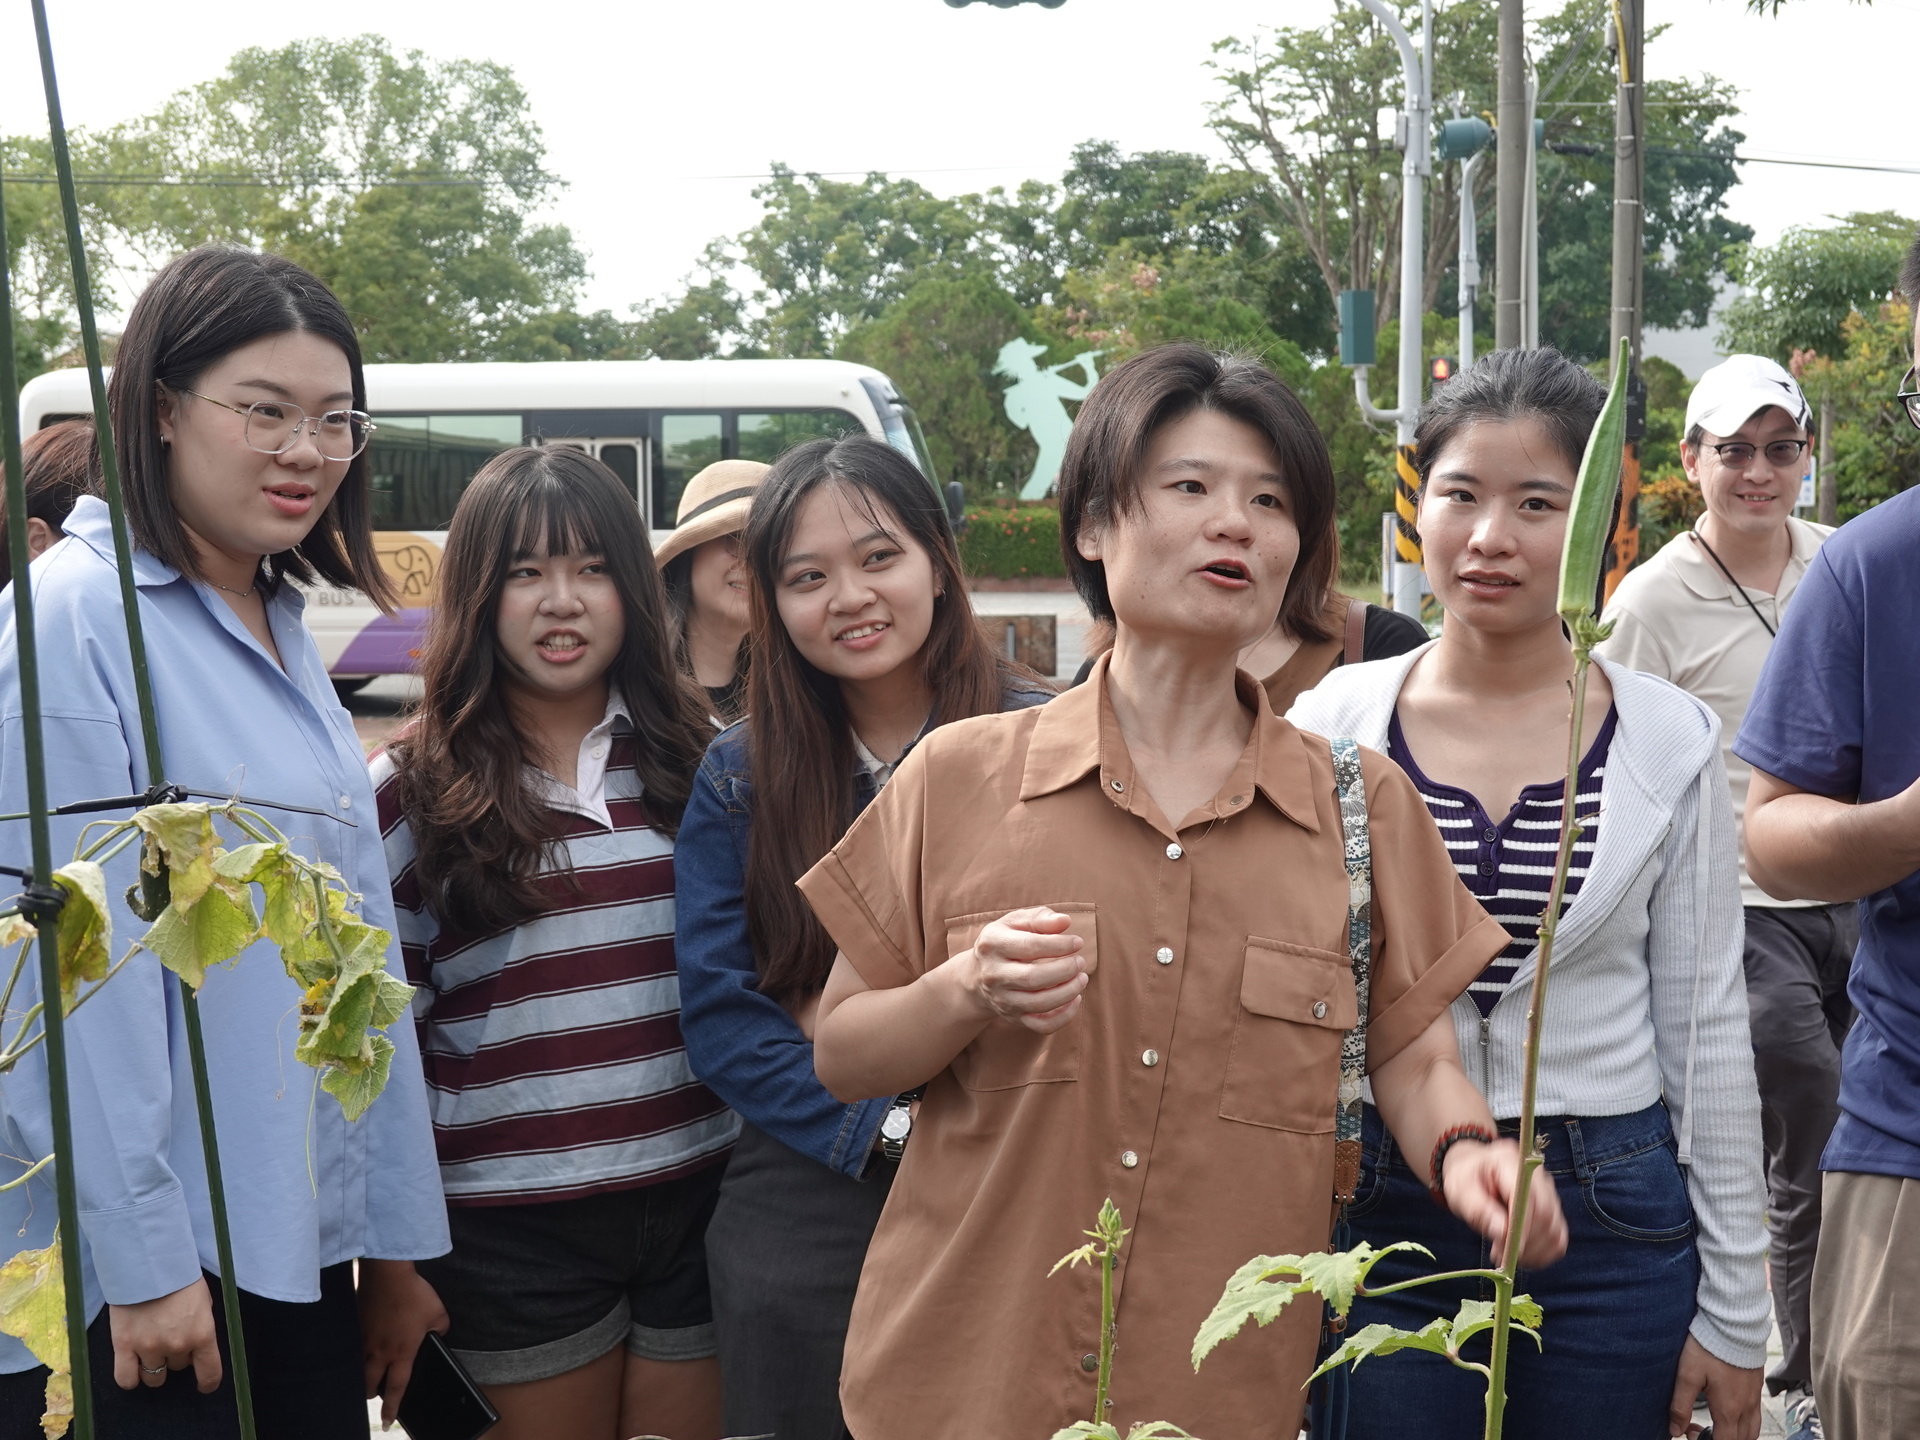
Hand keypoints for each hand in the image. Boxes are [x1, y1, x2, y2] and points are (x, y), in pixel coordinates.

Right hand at [108, 1278, 220, 1392]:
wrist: (148, 1263)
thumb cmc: (180, 1279)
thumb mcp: (203, 1302)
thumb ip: (201, 1328)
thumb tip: (198, 1349)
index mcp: (202, 1333)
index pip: (210, 1372)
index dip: (208, 1382)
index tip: (204, 1385)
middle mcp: (177, 1345)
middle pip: (178, 1368)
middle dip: (176, 1356)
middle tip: (170, 1337)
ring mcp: (149, 1347)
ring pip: (153, 1377)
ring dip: (154, 1367)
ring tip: (151, 1349)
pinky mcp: (123, 1346)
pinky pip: (125, 1379)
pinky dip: (130, 1378)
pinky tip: (133, 1367)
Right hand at [358, 1259, 449, 1426]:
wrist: (387, 1274)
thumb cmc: (415, 1294)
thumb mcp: (438, 1314)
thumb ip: (439, 1330)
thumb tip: (436, 1336)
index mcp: (402, 1353)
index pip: (397, 1389)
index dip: (392, 1408)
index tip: (388, 1423)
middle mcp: (379, 1352)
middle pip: (370, 1385)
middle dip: (373, 1394)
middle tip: (376, 1395)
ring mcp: (363, 1341)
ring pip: (357, 1371)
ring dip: (361, 1377)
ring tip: (365, 1377)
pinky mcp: (353, 1328)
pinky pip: (350, 1350)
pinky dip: (352, 1356)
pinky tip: (355, 1351)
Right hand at [954, 906, 1086, 1033]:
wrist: (976, 976)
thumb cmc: (1005, 942)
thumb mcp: (1014, 922)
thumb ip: (1040, 918)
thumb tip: (1065, 921)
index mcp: (992, 944)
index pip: (1030, 946)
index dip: (1059, 945)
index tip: (1077, 942)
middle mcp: (993, 974)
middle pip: (1033, 978)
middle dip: (1064, 970)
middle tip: (1080, 962)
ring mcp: (1002, 999)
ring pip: (1038, 1004)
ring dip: (1067, 992)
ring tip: (1082, 978)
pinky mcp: (1013, 1017)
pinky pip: (1041, 1025)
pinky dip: (1063, 1017)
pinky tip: (1075, 1000)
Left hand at [1440, 1138, 1568, 1269]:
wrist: (1474, 1170)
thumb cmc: (1466, 1179)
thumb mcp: (1460, 1192)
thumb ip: (1479, 1210)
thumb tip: (1503, 1233)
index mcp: (1510, 1162)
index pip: (1529, 1197)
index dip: (1523, 1227)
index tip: (1511, 1250)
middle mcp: (1537, 1175)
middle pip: (1547, 1216)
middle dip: (1526, 1242)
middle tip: (1500, 1255)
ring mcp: (1549, 1192)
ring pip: (1554, 1230)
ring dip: (1533, 1250)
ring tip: (1505, 1253)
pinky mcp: (1553, 1210)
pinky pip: (1557, 1238)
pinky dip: (1541, 1252)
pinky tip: (1520, 1253)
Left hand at [1668, 1334, 1760, 1439]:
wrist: (1733, 1323)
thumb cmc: (1709, 1347)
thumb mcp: (1687, 1375)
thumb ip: (1680, 1405)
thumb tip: (1675, 1431)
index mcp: (1728, 1410)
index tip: (1691, 1434)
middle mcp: (1746, 1408)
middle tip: (1698, 1429)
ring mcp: (1755, 1398)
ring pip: (1752, 1431)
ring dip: (1736, 1436)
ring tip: (1715, 1426)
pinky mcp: (1757, 1386)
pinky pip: (1756, 1415)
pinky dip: (1745, 1423)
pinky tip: (1729, 1410)